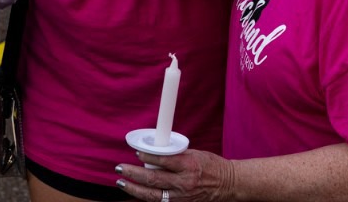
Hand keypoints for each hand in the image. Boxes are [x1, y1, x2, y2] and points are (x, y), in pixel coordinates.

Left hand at [116, 149, 232, 201]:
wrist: (228, 184)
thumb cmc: (211, 166)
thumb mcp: (194, 154)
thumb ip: (175, 154)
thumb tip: (155, 150)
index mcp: (188, 166)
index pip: (162, 161)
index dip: (146, 157)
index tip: (136, 152)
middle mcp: (184, 183)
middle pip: (153, 180)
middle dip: (133, 174)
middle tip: (120, 168)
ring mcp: (182, 197)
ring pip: (153, 195)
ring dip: (135, 189)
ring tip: (122, 183)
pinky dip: (148, 198)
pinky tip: (138, 193)